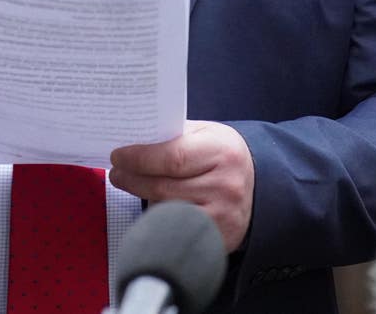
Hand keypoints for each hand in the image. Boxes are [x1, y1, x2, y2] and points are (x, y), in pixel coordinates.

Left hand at [109, 120, 253, 251]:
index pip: (172, 157)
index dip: (139, 158)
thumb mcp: (206, 134)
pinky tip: (152, 205)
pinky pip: (178, 231)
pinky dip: (160, 218)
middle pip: (164, 186)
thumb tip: (133, 138)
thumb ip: (174, 135)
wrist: (260, 186)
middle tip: (116, 173)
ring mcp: (223, 216)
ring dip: (142, 197)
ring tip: (129, 183)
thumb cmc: (223, 155)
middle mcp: (225, 185)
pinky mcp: (220, 239)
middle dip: (132, 179)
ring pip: (168, 210)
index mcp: (221, 151)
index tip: (117, 156)